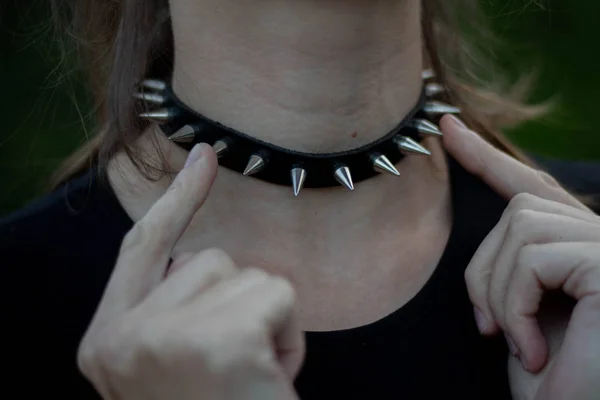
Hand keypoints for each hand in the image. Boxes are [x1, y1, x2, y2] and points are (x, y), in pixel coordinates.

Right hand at [77, 144, 303, 399]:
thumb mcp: (173, 367)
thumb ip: (172, 311)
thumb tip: (204, 258)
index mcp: (107, 342)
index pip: (140, 248)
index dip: (175, 200)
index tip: (203, 157)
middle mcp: (122, 337)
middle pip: (208, 259)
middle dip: (238, 302)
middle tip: (237, 367)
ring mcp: (166, 337)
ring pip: (247, 275)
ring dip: (265, 322)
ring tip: (253, 377)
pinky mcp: (219, 341)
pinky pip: (278, 296)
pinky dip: (290, 337)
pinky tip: (271, 379)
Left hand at [442, 116, 599, 399]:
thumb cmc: (550, 377)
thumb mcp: (518, 309)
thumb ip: (510, 261)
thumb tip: (490, 220)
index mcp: (578, 247)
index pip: (531, 188)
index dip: (487, 157)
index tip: (447, 128)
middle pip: (518, 209)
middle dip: (484, 269)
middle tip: (488, 327)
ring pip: (521, 226)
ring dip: (498, 291)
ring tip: (512, 340)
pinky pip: (533, 257)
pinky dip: (515, 306)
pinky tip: (529, 350)